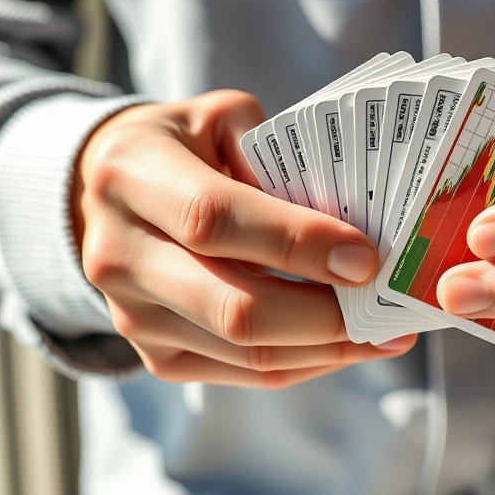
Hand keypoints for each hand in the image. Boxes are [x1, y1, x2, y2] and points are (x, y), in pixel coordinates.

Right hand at [72, 90, 414, 388]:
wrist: (105, 199)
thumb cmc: (183, 148)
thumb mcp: (220, 120)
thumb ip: (278, 158)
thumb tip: (352, 225)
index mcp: (132, 176)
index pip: (214, 220)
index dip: (295, 243)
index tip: (366, 259)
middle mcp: (119, 255)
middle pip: (234, 308)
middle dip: (326, 314)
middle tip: (389, 305)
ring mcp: (132, 316)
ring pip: (247, 352)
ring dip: (330, 348)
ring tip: (388, 332)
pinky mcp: (155, 356)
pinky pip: (246, 374)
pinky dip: (308, 362)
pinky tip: (350, 344)